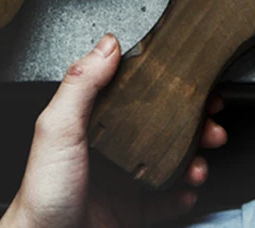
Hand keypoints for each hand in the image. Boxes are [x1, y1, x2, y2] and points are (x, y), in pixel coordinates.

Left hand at [0, 34, 226, 227]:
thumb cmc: (43, 199)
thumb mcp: (57, 131)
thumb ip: (81, 85)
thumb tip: (107, 45)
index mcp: (95, 124)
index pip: (142, 96)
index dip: (173, 89)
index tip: (197, 86)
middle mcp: (112, 149)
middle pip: (166, 128)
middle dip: (196, 126)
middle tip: (211, 127)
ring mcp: (124, 181)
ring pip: (173, 162)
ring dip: (195, 161)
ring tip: (199, 166)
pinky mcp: (132, 211)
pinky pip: (168, 199)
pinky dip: (184, 194)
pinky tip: (187, 191)